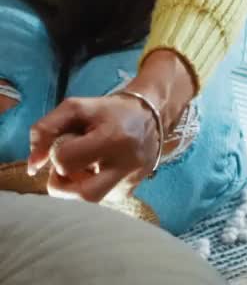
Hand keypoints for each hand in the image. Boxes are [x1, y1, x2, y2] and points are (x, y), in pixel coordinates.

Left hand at [27, 94, 160, 202]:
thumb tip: (32, 166)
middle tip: (66, 166)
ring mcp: (131, 181)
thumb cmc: (110, 110)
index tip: (69, 141)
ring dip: (75, 186)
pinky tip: (97, 171)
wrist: (152, 114)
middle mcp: (127, 164)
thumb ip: (45, 130)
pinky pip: (99, 199)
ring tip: (84, 166)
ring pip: (89, 200)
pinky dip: (89, 187)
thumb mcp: (75, 108)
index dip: (57, 152)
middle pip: (81, 195)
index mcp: (113, 139)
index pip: (66, 160)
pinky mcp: (131, 191)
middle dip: (62, 184)